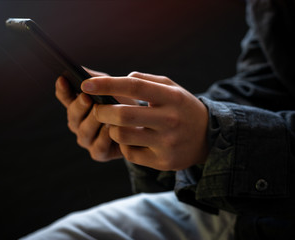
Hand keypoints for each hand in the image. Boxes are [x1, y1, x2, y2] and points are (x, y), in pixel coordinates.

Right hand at [55, 68, 122, 160]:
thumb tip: (82, 70)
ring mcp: (88, 139)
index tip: (63, 79)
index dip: (62, 89)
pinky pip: (98, 146)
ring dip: (93, 121)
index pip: (65, 97)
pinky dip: (104, 137)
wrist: (144, 126)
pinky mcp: (99, 153)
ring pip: (84, 131)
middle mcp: (79, 124)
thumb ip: (98, 81)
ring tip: (102, 112)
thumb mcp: (112, 89)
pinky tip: (111, 128)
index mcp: (79, 106)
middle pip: (73, 115)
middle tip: (86, 97)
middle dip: (79, 106)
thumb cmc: (125, 104)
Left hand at [81, 72, 208, 170]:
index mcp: (171, 97)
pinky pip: (130, 154)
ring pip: (122, 136)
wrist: (208, 137)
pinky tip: (131, 140)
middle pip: (123, 114)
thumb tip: (119, 80)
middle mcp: (170, 120)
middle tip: (97, 108)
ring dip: (111, 129)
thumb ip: (145, 80)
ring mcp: (167, 143)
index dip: (107, 84)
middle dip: (101, 111)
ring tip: (114, 124)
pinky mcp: (163, 161)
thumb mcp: (172, 88)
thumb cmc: (182, 108)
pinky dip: (124, 145)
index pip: (134, 87)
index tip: (86, 84)